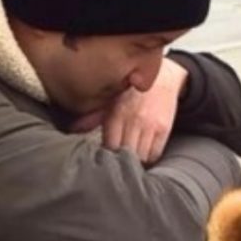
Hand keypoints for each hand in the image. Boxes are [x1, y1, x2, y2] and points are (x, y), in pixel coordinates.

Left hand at [71, 58, 187, 163]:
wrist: (163, 78)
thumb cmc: (132, 92)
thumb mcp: (112, 100)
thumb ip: (95, 116)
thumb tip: (76, 129)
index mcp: (116, 113)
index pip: (109, 146)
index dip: (107, 155)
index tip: (106, 158)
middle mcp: (133, 120)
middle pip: (124, 154)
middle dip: (120, 160)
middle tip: (118, 163)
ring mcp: (150, 125)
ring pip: (140, 157)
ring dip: (135, 161)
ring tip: (131, 159)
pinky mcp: (164, 128)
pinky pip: (154, 153)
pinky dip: (149, 157)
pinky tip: (144, 153)